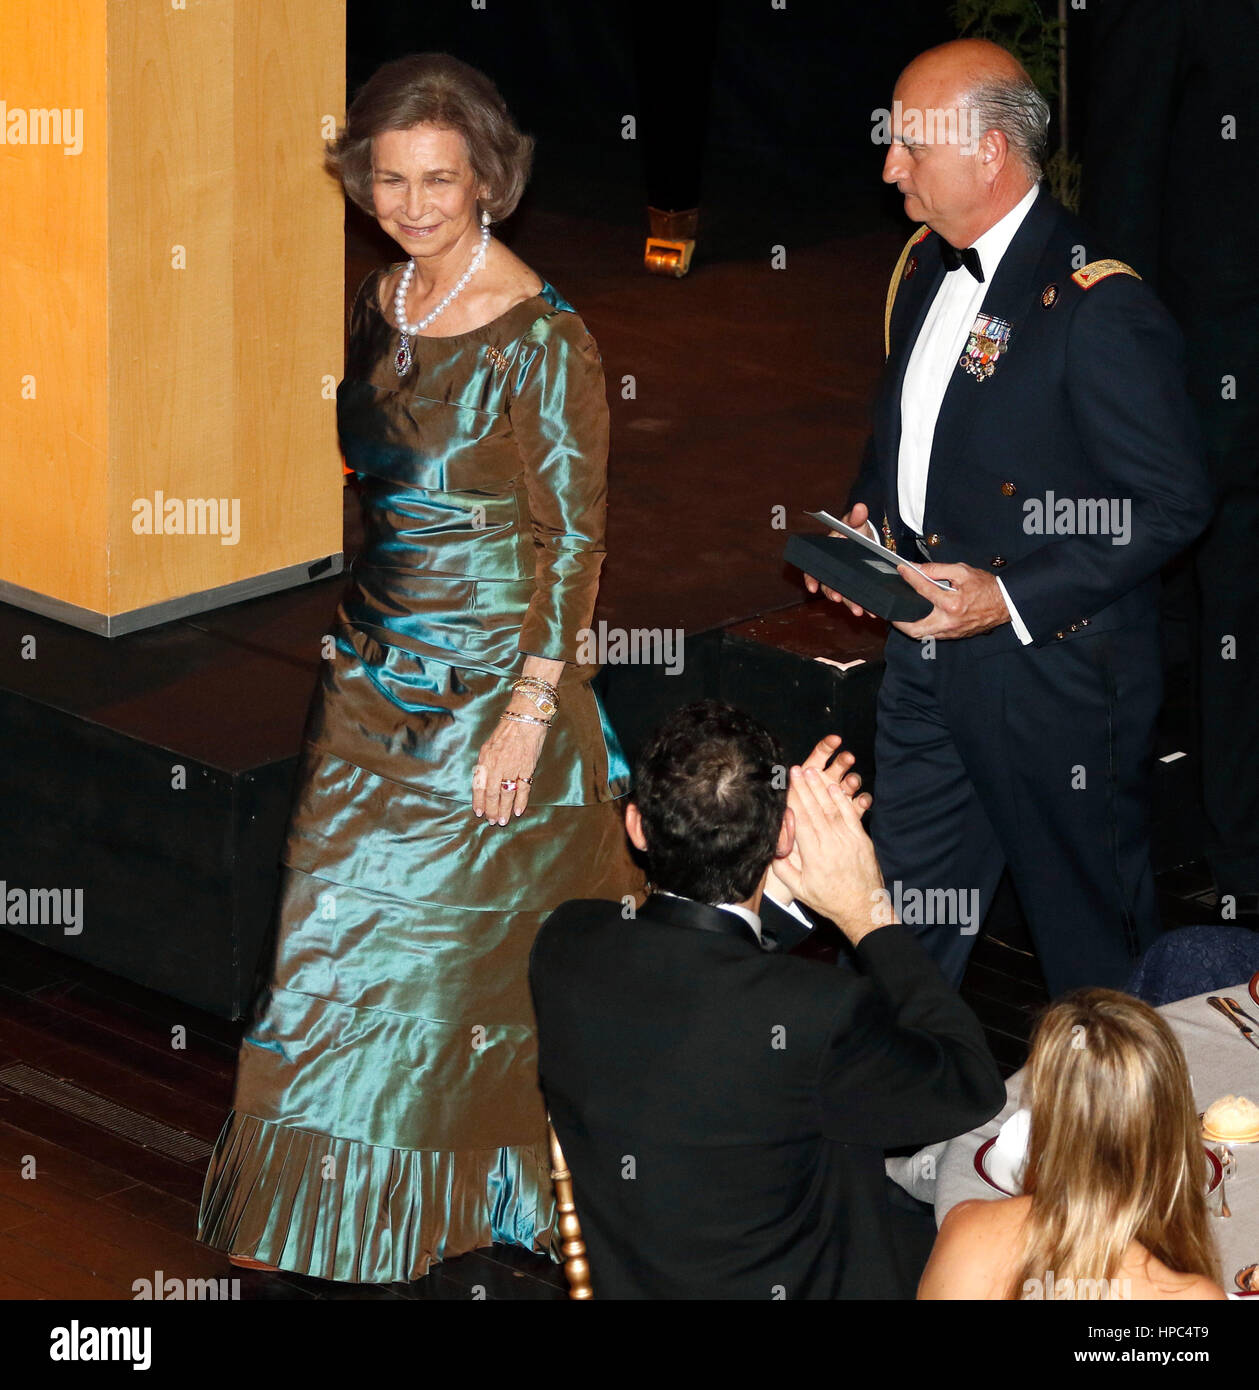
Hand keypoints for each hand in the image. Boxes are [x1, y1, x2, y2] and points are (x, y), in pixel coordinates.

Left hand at [473, 715, 546, 825]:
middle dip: (492, 810)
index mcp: (485, 759)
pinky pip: (524, 788)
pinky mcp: (527, 768)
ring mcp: (513, 767)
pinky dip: (521, 801)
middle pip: (492, 793)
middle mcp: (497, 765)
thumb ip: (486, 764)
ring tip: (504, 821)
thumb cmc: (507, 730)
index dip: (478, 801)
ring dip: (505, 809)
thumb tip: (483, 782)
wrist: (525, 718)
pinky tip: (518, 811)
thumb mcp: (489, 745)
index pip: (479, 786)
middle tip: (492, 821)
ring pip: (507, 794)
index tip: (479, 813)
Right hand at [772, 766, 891, 944]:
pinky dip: (841, 800)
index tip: (786, 784)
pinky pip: (850, 815)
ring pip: (832, 809)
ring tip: (812, 772)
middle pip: (815, 810)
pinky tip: (833, 787)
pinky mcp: (862, 839)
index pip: (801, 821)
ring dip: (821, 788)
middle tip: (796, 769)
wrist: (863, 908)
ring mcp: (849, 840)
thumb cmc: (829, 899)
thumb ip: (783, 867)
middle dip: (805, 787)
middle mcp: (832, 844)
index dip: (794, 800)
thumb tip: (771, 847)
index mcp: (814, 856)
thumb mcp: (799, 889)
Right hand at [802, 501, 880, 618]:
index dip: (811, 579)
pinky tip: (871, 611)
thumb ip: (856, 517)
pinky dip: (863, 605)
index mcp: (826, 556)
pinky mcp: (855, 587)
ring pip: (843, 595)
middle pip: (828, 586)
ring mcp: (844, 580)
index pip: (813, 569)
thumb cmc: (856, 531)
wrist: (868, 542)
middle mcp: (832, 571)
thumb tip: (860, 508)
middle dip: (834, 595)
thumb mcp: (856, 523)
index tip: (813, 587)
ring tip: (860, 611)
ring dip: (850, 604)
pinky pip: (856, 598)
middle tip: (839, 600)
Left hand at [891, 562, 1009, 640]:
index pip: (922, 589)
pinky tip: (918, 617)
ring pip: (922, 635)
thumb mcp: (962, 571)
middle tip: (892, 609)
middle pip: (914, 628)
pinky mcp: (954, 636)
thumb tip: (917, 568)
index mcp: (951, 604)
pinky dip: (922, 627)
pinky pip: (932, 635)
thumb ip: (937, 569)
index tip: (901, 569)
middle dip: (899, 621)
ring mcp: (951, 632)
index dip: (909, 577)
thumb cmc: (986, 586)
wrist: (1005, 603)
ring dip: (909, 627)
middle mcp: (949, 621)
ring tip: (901, 614)